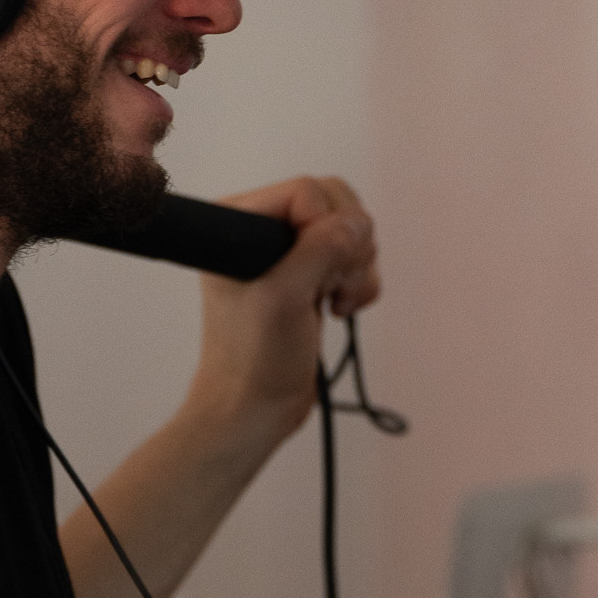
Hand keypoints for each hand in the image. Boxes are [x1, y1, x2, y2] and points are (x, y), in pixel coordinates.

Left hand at [191, 175, 379, 439]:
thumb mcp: (284, 298)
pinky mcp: (311, 273)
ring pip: (352, 229)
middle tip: (325, 288)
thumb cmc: (253, 359)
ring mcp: (288, 250)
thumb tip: (358, 222)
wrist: (256, 407)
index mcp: (237, 220)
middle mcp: (260, 227)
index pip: (307, 191)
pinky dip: (360, 282)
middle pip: (336, 202)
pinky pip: (356, 255)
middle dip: (347, 248)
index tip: (314, 275)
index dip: (325, 228)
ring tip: (331, 303)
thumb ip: (320, 250)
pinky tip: (338, 309)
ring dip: (356, 269)